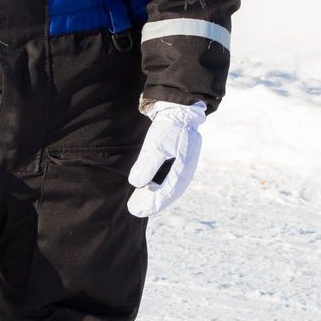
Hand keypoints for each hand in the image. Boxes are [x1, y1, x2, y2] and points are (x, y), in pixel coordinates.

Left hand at [127, 100, 207, 218]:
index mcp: (182, 169)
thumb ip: (148, 165)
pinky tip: (150, 189)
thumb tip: (137, 184)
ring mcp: (185, 166)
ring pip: (170, 187)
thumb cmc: (168, 127)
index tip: (135, 210)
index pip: (165, 193)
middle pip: (168, 193)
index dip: (150, 204)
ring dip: (155, 197)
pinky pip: (171, 180)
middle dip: (151, 203)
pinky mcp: (182, 160)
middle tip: (134, 210)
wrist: (180, 109)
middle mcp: (186, 171)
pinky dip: (160, 187)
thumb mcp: (156, 145)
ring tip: (140, 203)